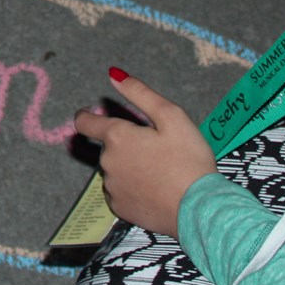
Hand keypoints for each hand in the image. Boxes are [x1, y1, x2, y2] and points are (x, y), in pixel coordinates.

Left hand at [74, 69, 217, 235]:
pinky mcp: (120, 209)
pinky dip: (132, 189)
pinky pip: (120, 193)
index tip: (90, 116)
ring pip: (116, 170)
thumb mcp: (172, 117)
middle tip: (157, 150)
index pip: (85, 122)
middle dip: (126, 145)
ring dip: (129, 167)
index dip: (86, 116)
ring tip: (160, 172)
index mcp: (117, 137)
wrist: (199, 210)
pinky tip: (155, 190)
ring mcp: (112, 188)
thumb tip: (113, 74)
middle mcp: (107, 162)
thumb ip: (140, 93)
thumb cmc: (188, 159)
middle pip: (109, 148)